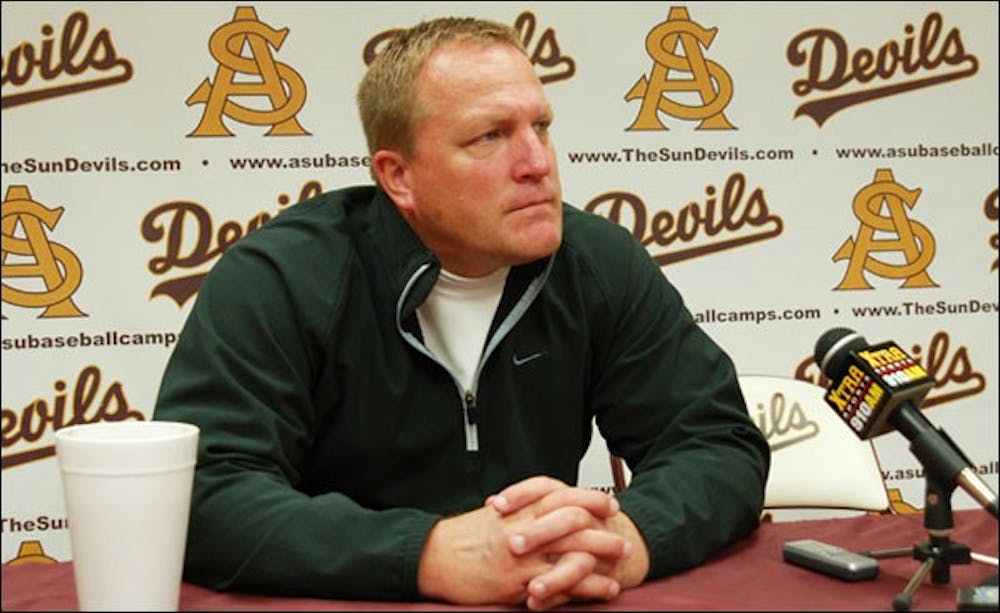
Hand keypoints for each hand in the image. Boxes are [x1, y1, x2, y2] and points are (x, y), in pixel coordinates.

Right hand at [415, 476, 636, 606]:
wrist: (436, 556)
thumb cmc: (464, 536)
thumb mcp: (497, 514)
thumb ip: (523, 508)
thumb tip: (547, 506)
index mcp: (520, 508)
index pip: (564, 496)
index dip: (591, 499)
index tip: (609, 506)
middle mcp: (525, 529)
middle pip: (576, 524)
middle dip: (604, 530)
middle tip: (624, 537)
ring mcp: (524, 558)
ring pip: (573, 554)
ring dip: (603, 558)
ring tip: (622, 562)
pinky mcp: (520, 583)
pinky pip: (561, 585)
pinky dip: (587, 587)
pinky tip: (604, 589)